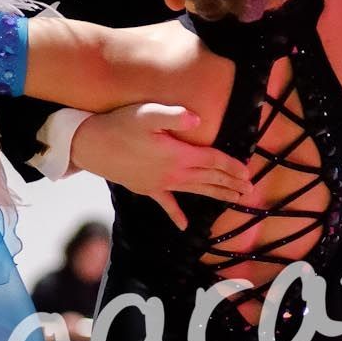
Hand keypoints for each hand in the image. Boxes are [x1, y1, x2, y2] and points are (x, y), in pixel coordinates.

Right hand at [70, 103, 249, 228]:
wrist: (91, 146)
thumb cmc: (120, 125)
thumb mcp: (147, 114)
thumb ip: (174, 116)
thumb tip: (198, 120)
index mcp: (177, 155)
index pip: (212, 161)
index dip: (231, 166)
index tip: (247, 172)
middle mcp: (173, 174)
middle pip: (208, 179)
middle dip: (230, 184)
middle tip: (249, 191)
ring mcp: (160, 184)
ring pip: (195, 191)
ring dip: (216, 195)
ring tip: (234, 200)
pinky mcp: (146, 188)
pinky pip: (166, 204)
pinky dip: (175, 214)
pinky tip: (184, 226)